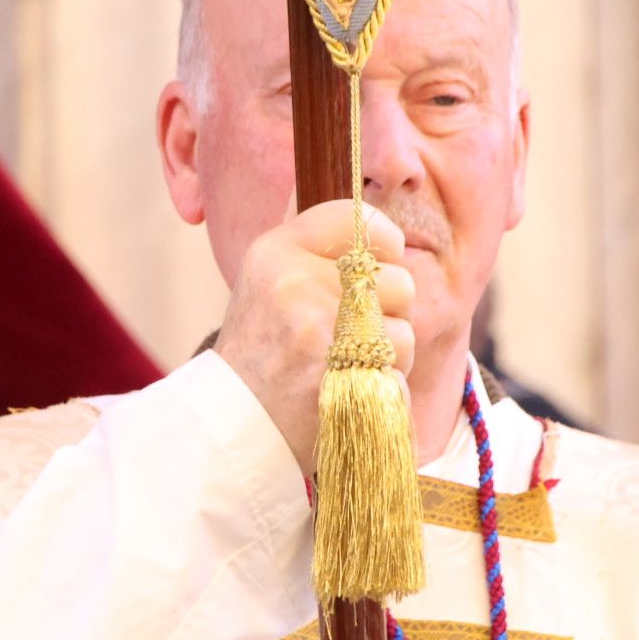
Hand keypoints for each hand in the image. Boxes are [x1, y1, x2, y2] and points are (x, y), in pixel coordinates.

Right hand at [214, 200, 414, 472]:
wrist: (234, 420)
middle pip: (397, 279)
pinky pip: (397, 372)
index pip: (357, 219)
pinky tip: (350, 388)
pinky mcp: (340, 378)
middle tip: (356, 329)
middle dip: (389, 309)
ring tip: (349, 362)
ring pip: (404, 331)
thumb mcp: (268, 280)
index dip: (383, 242)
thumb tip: (383, 233)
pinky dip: (384, 385)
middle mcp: (296, 283)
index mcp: (276, 251)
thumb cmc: (262, 348)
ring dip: (388, 352)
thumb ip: (319, 250)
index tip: (380, 264)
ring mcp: (319, 332)